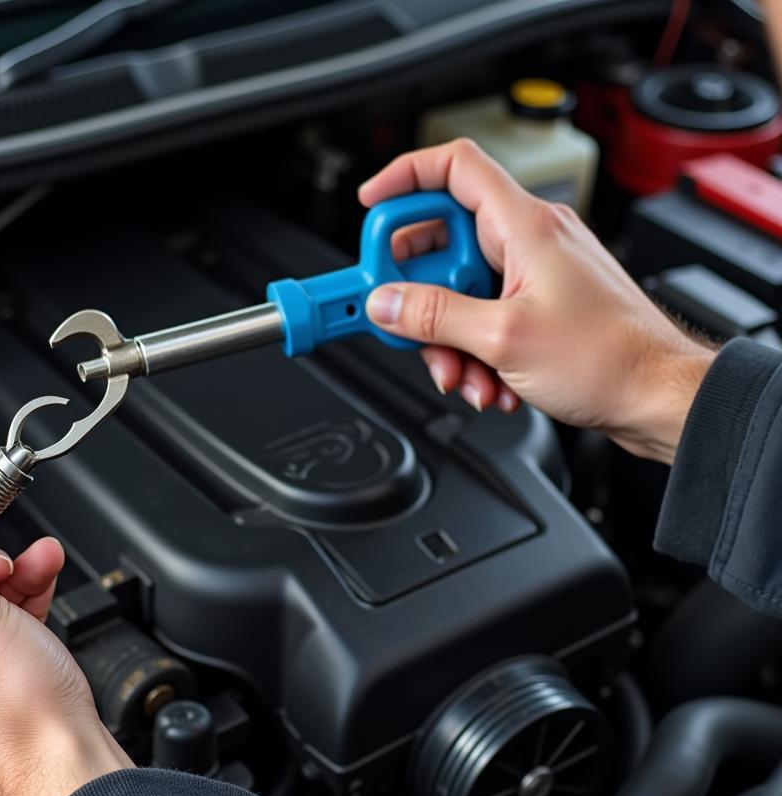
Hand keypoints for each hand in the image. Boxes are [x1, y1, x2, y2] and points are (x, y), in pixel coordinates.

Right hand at [360, 139, 715, 462]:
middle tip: (406, 325)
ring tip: (463, 376)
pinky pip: (484, 319)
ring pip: (460, 293)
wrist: (656, 397)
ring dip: (449, 341)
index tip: (370, 208)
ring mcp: (534, 276)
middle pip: (443, 245)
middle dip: (420, 296)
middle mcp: (528, 242)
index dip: (404, 179)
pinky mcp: (539, 308)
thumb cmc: (610, 358)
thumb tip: (384, 303)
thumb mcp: (502, 339)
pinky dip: (475, 354)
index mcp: (523, 226)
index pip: (453, 168)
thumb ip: (433, 317)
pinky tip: (489, 384)